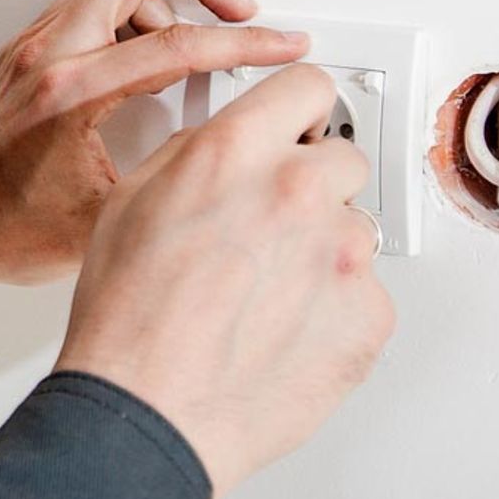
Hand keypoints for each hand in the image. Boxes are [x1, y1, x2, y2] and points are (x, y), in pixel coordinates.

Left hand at [0, 0, 310, 286]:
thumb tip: (227, 153)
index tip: (281, 44)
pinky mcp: (27, 55)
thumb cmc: (6, 229)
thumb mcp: (108, 219)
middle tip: (240, 8)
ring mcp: (33, 49)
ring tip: (197, 43)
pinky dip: (130, 17)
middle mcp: (47, 57)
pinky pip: (88, 8)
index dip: (244, 43)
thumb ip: (171, 175)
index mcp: (70, 93)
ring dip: (164, 0)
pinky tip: (150, 57)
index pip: (176, 44)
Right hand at [55, 64, 396, 496]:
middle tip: (268, 226)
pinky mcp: (370, 315)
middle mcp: (299, 191)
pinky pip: (366, 292)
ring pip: (354, 227)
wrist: (150, 411)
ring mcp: (344, 255)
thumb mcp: (131, 201)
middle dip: (310, 182)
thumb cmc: (128, 319)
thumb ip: (193, 155)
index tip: (300, 121)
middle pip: (342, 156)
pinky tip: (283, 328)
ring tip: (264, 293)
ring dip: (322, 248)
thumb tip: (226, 147)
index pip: (308, 86)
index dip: (298, 107)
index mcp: (236, 152)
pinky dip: (334, 306)